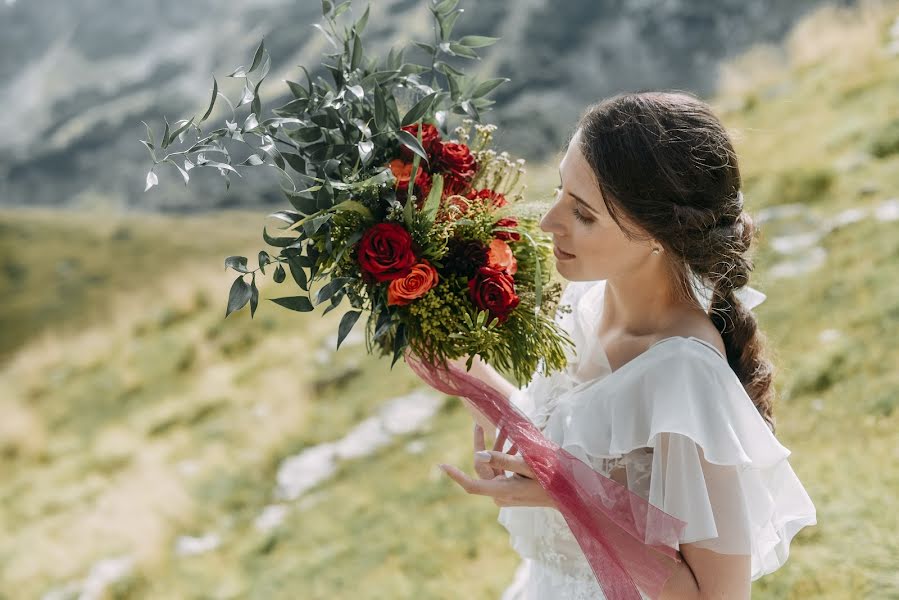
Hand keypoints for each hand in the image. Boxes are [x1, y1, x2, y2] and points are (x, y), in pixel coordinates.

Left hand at [437, 424, 556, 508]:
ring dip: (496, 450)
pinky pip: (500, 474)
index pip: (472, 485)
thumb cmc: (552, 477)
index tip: (441, 465)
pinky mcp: (511, 493)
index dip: (456, 475)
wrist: (570, 495)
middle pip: (482, 470)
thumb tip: (478, 454)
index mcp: (502, 491)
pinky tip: (513, 444)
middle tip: (478, 424)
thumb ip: (503, 460)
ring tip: (505, 430)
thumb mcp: (528, 465)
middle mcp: (500, 496)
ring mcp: (505, 496)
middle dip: (482, 447)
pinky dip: (504, 459)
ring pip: (492, 470)